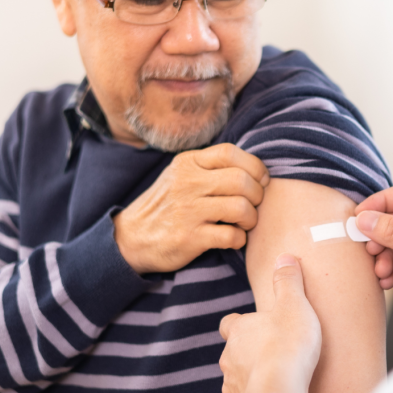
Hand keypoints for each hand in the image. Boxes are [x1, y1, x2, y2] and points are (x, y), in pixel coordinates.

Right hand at [113, 143, 269, 273]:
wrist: (131, 238)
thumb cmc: (166, 205)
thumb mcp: (180, 176)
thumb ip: (210, 167)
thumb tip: (254, 169)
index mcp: (187, 163)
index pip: (230, 152)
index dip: (254, 166)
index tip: (261, 180)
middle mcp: (187, 183)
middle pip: (241, 180)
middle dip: (257, 195)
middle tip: (254, 206)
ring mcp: (187, 211)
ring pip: (241, 207)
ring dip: (252, 219)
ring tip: (245, 223)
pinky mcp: (189, 238)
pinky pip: (231, 236)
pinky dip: (240, 239)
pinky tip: (233, 239)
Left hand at [219, 254, 320, 392]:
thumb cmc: (287, 346)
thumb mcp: (293, 305)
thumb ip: (288, 281)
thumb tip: (284, 257)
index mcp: (238, 330)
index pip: (229, 323)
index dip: (240, 323)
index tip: (254, 325)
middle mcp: (228, 357)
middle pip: (233, 352)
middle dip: (248, 352)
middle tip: (272, 353)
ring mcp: (232, 385)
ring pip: (237, 378)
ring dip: (251, 377)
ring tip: (274, 379)